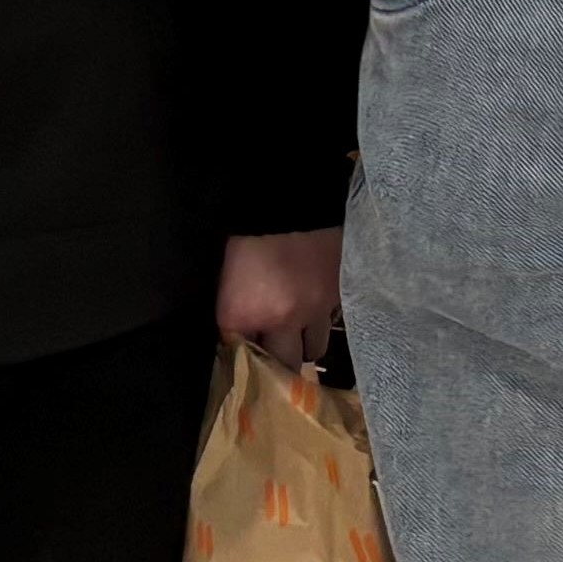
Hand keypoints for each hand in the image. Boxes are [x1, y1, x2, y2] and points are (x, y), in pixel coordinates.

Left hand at [216, 227, 342, 369]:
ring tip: (298, 328)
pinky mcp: (338, 296)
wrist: (290, 196)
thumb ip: (230, 305)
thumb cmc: (245, 228)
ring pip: (313, 349)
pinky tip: (316, 305)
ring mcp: (313, 311)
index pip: (238, 355)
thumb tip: (236, 328)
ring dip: (304, 343)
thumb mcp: (224, 267)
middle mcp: (278, 322)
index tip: (243, 351)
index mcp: (239, 314)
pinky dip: (323, 320)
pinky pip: (331, 322)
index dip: (241, 354)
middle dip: (278, 362)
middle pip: (283, 364)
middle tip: (274, 350)